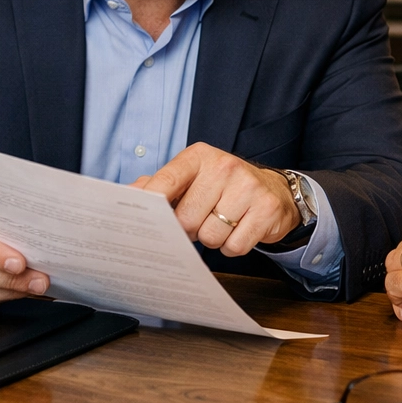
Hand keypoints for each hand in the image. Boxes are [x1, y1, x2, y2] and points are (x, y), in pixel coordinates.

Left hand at [134, 143, 300, 256]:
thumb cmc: (223, 187)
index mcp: (199, 156)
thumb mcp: (193, 178)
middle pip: (187, 219)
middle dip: (190, 229)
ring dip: (213, 239)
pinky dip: (233, 246)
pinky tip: (240, 230)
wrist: (274, 190)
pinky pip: (235, 246)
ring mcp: (248, 187)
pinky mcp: (266, 209)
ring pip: (211, 236)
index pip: (166, 182)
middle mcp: (224, 166)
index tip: (141, 220)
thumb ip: (160, 186)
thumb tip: (127, 194)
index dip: (151, 204)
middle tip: (201, 220)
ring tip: (223, 223)